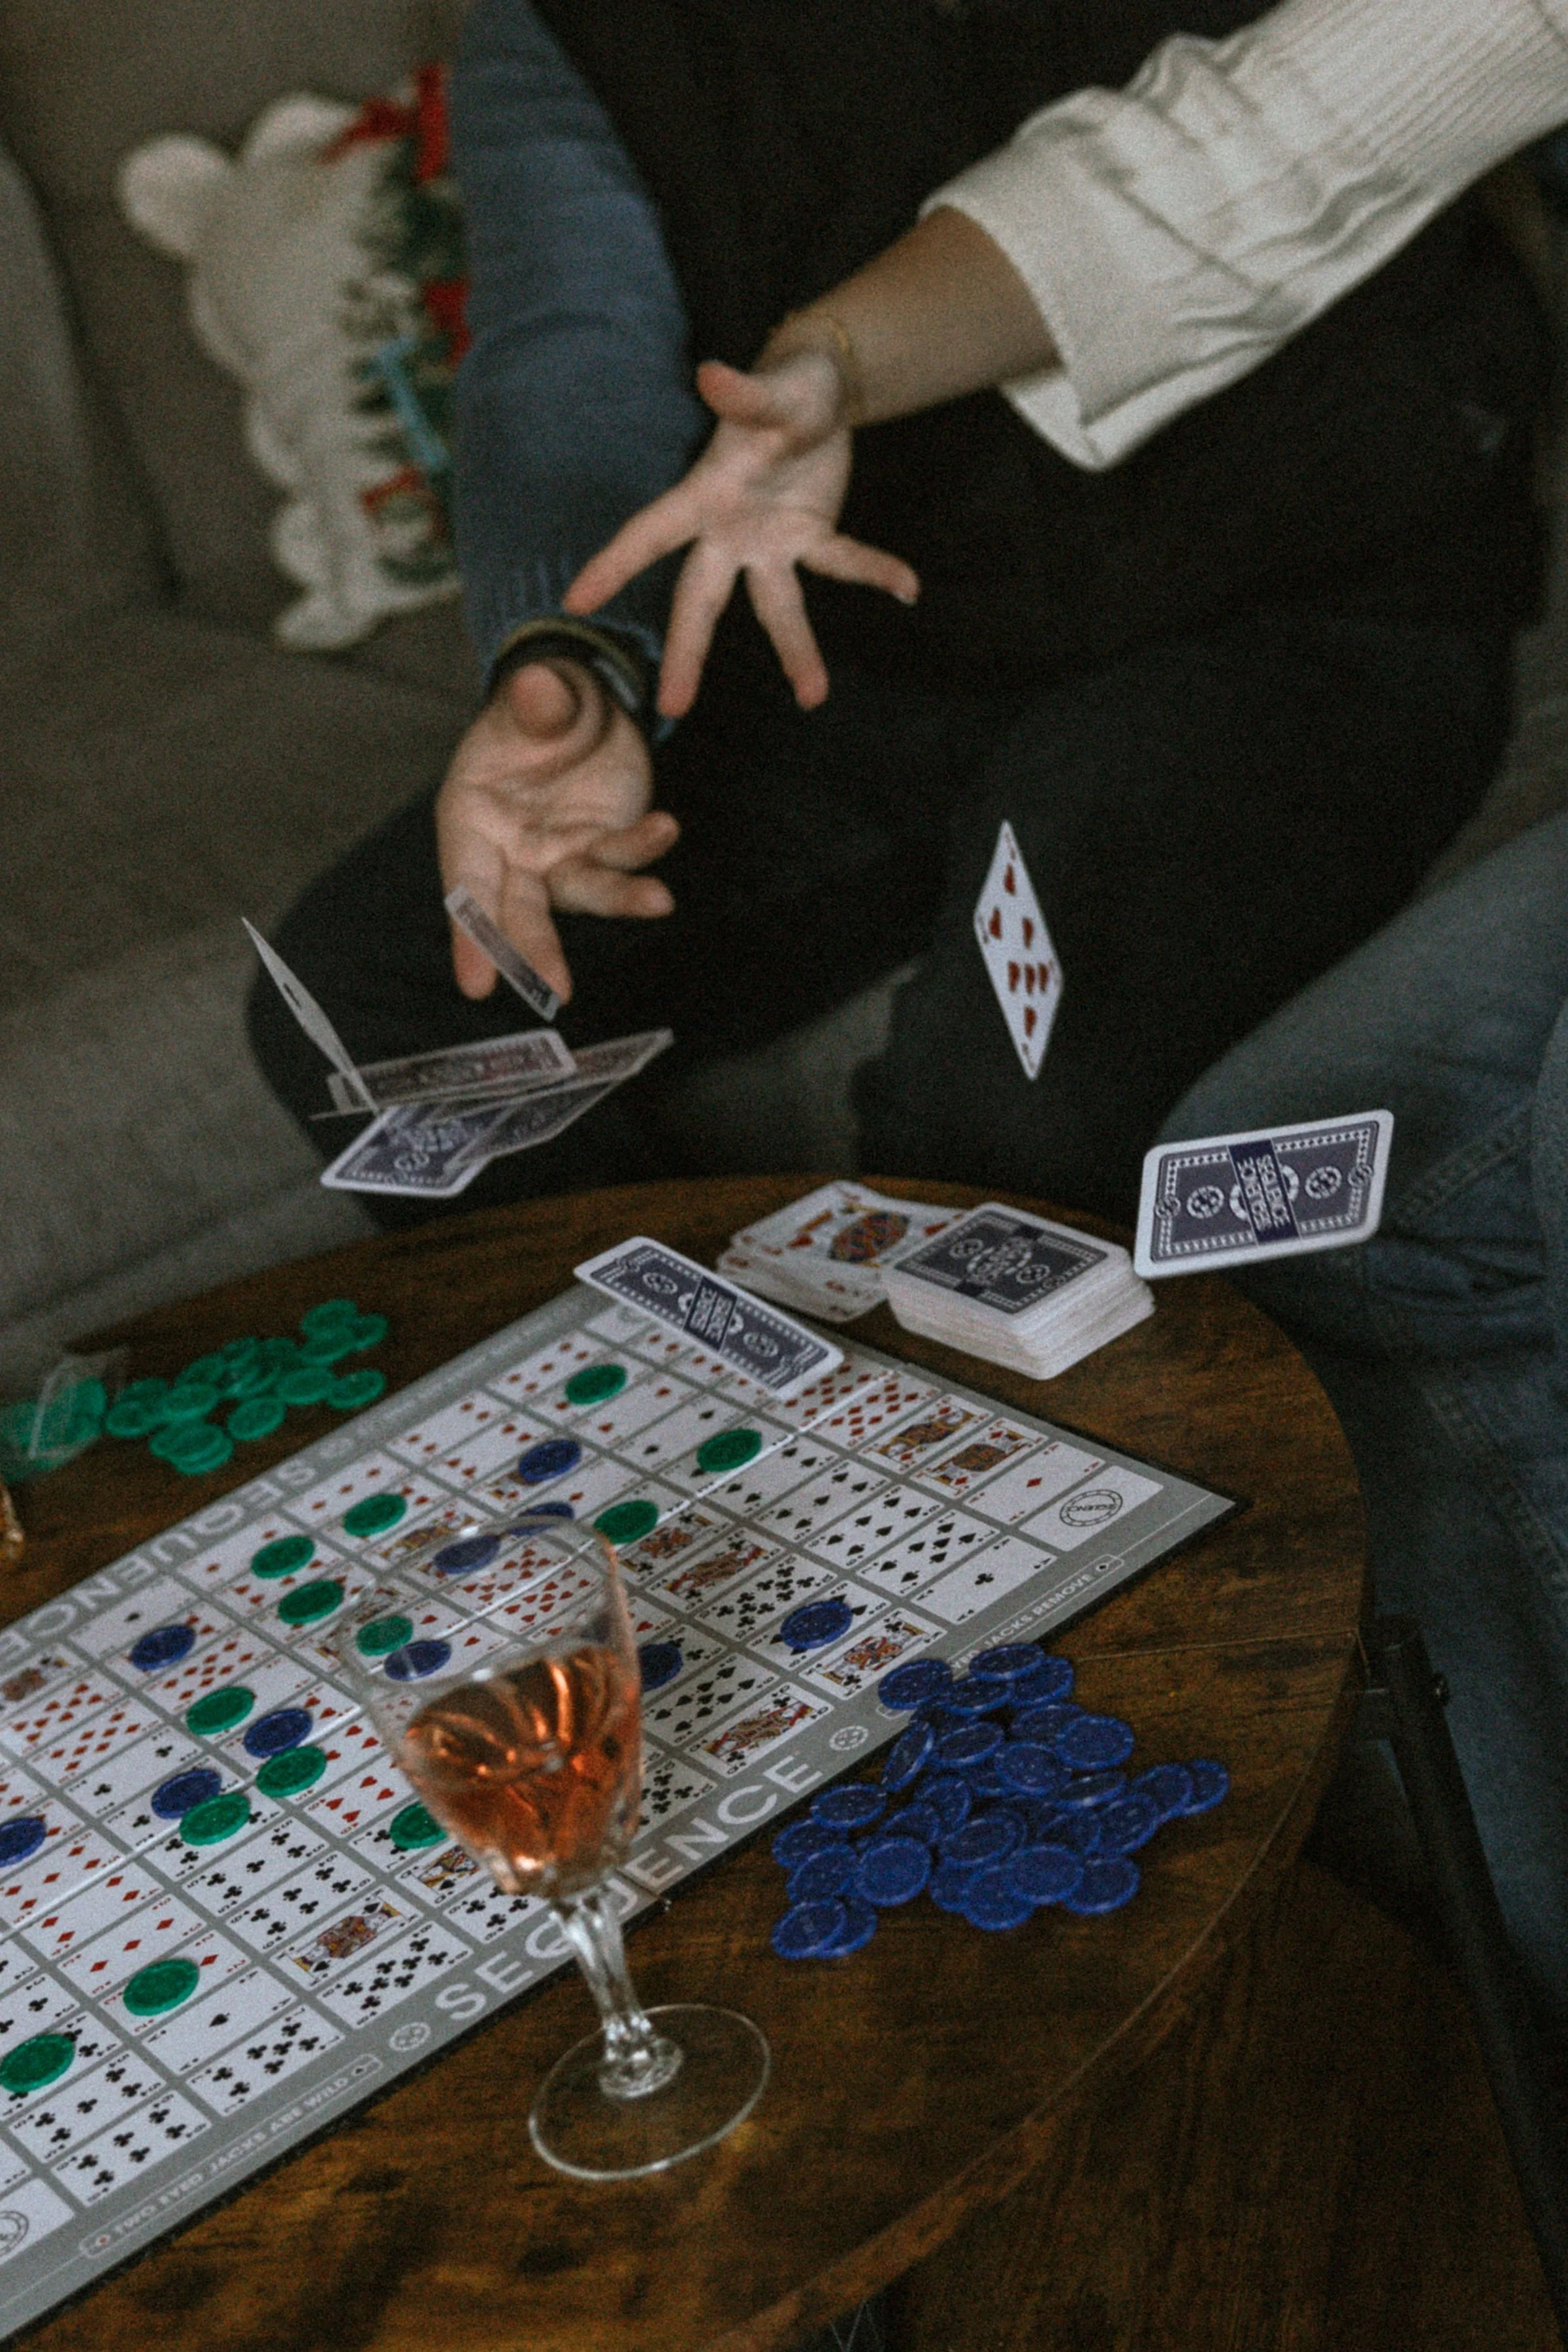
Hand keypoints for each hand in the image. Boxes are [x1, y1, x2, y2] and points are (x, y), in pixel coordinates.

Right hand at [435, 657, 677, 1003]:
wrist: (580, 701)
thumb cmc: (535, 706)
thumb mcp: (532, 697)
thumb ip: (534, 702)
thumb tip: (535, 686)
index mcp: (469, 818)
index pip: (465, 885)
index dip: (471, 934)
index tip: (476, 984)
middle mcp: (510, 850)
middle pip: (520, 909)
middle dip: (536, 949)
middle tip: (558, 987)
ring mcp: (559, 855)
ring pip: (584, 892)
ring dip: (619, 900)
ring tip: (657, 899)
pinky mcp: (603, 846)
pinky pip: (624, 854)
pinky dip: (644, 846)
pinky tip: (666, 827)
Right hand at [563, 348, 918, 717]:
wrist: (818, 391)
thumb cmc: (782, 388)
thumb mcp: (768, 391)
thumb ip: (743, 393)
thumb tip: (711, 373)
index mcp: (702, 495)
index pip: (648, 535)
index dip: (613, 565)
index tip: (574, 602)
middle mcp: (728, 531)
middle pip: (701, 599)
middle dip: (688, 650)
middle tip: (673, 705)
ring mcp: (770, 542)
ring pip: (775, 607)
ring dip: (795, 649)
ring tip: (813, 694)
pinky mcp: (812, 539)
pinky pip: (843, 562)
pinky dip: (876, 571)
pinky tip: (909, 587)